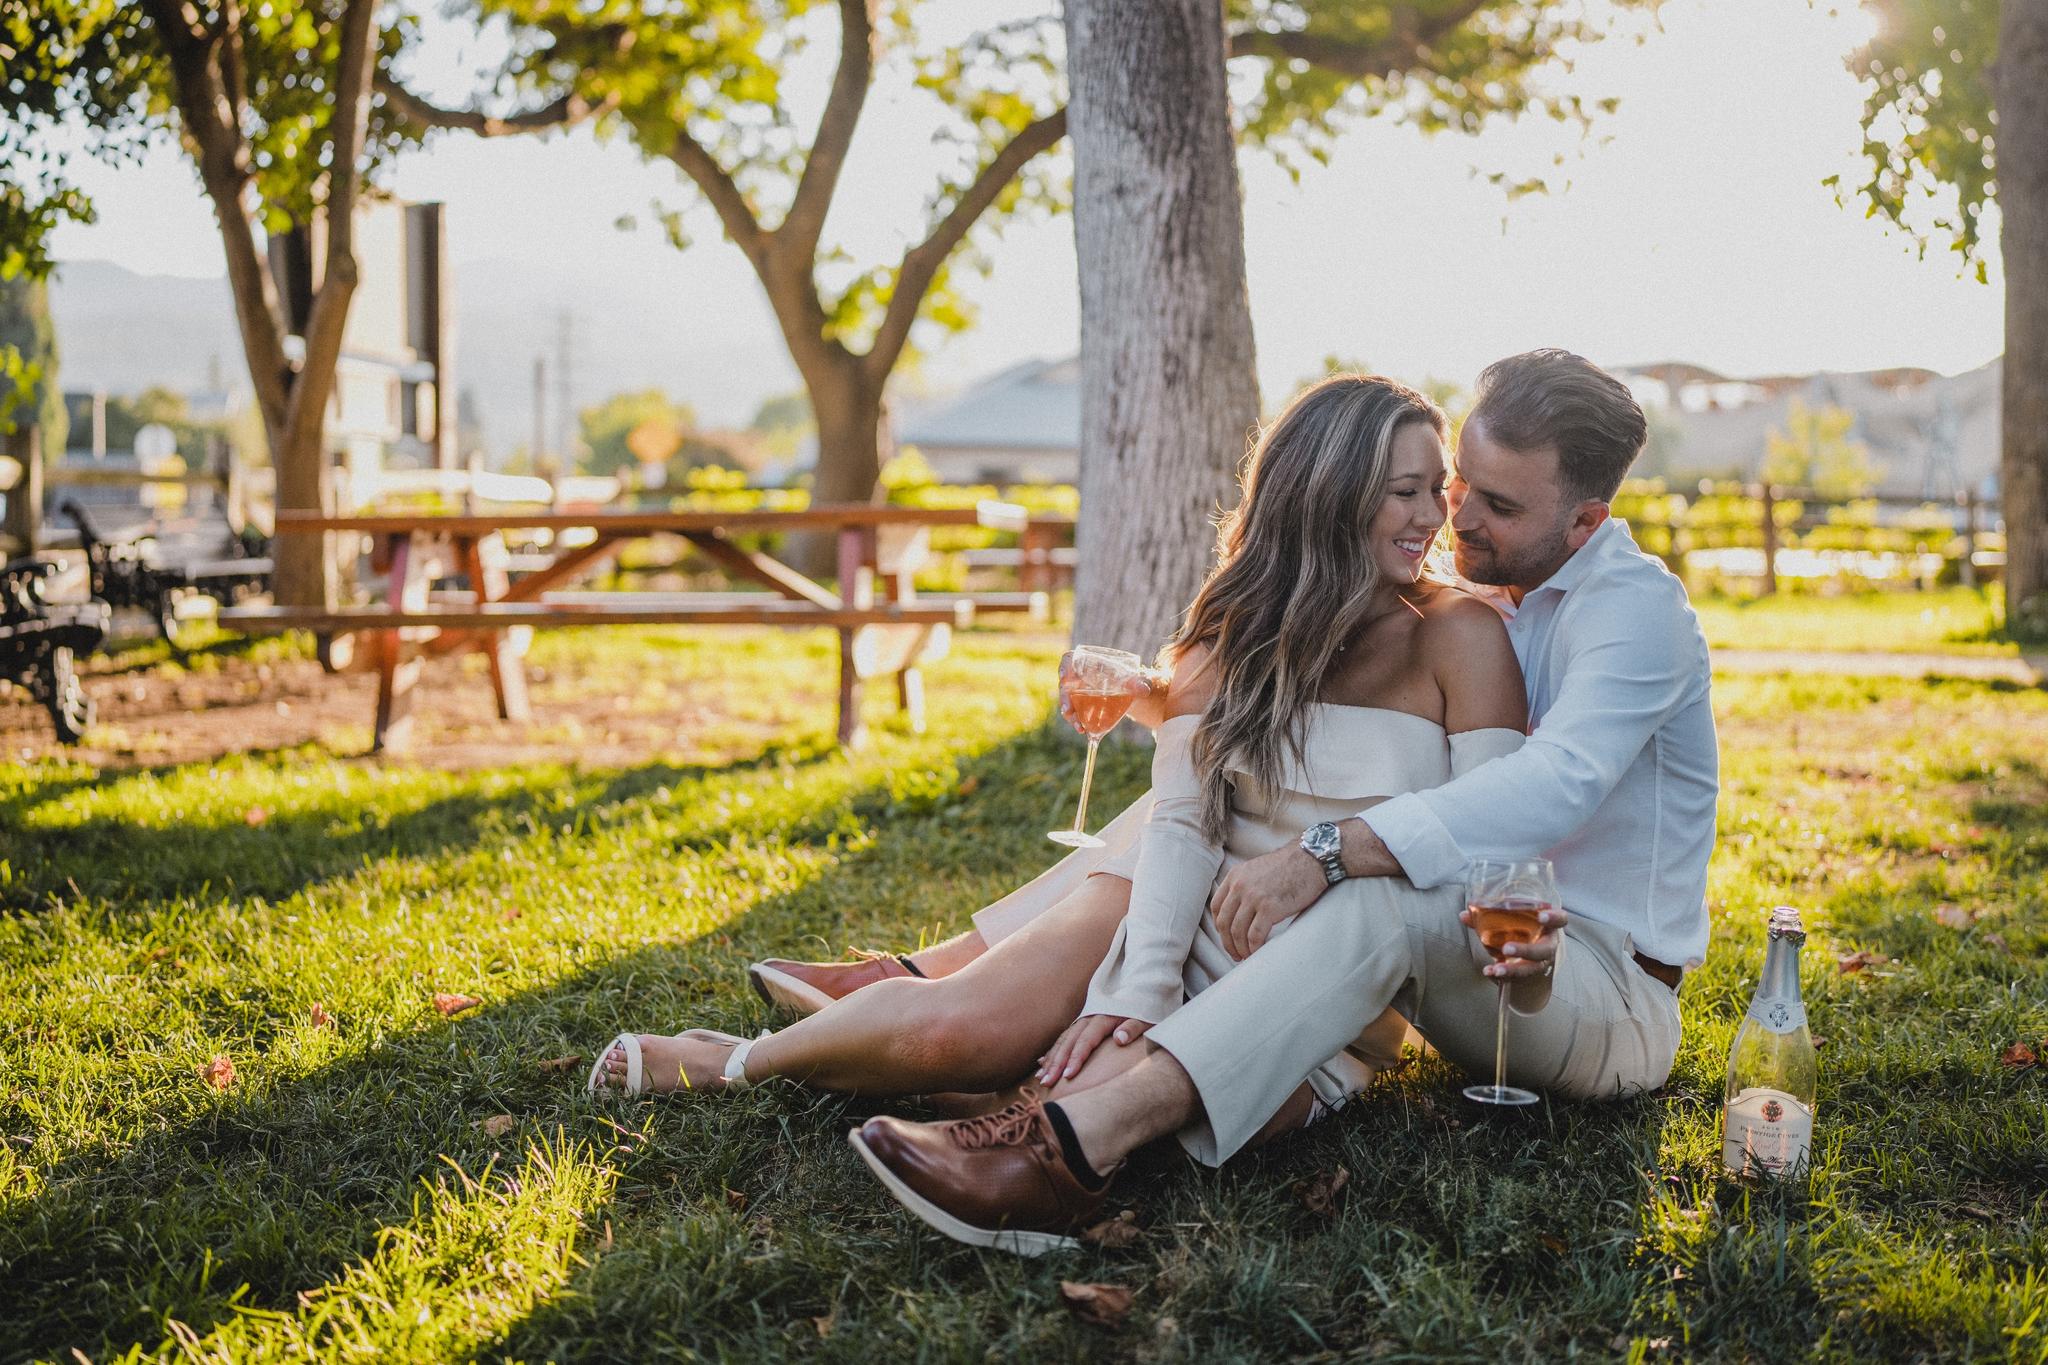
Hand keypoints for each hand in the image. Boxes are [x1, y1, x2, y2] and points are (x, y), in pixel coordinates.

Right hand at [1037, 1014, 1151, 1085]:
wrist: (1141, 990)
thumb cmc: (1145, 1009)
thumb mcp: (1145, 1018)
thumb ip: (1133, 1028)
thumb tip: (1119, 1038)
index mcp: (1104, 1018)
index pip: (1087, 1041)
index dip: (1076, 1058)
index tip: (1068, 1075)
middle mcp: (1089, 1018)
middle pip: (1069, 1042)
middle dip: (1056, 1063)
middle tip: (1047, 1082)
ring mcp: (1083, 1021)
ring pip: (1063, 1041)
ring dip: (1051, 1059)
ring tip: (1041, 1078)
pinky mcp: (1082, 1025)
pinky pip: (1064, 1039)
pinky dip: (1052, 1052)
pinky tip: (1042, 1064)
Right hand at [1058, 652, 1165, 733]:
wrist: (1129, 692)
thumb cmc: (1128, 679)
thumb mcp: (1135, 679)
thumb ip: (1139, 683)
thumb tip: (1144, 690)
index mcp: (1087, 662)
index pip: (1070, 660)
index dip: (1064, 667)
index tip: (1064, 676)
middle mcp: (1078, 677)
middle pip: (1065, 685)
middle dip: (1064, 699)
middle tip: (1068, 709)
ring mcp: (1077, 693)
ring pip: (1067, 702)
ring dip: (1070, 715)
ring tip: (1078, 726)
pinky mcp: (1080, 706)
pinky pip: (1074, 713)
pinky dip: (1077, 722)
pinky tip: (1083, 730)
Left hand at [1211, 845, 1327, 959]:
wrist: (1311, 859)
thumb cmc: (1289, 866)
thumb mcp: (1257, 869)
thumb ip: (1245, 884)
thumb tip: (1240, 909)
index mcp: (1235, 876)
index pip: (1216, 907)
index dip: (1219, 926)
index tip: (1227, 937)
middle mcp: (1240, 886)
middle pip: (1224, 922)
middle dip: (1227, 942)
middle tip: (1235, 954)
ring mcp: (1254, 897)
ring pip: (1237, 932)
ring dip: (1240, 948)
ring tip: (1246, 956)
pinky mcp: (1269, 908)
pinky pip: (1254, 935)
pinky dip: (1253, 948)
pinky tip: (1257, 952)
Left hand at [1463, 904, 1569, 979]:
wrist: (1527, 958)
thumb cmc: (1521, 931)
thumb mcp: (1511, 921)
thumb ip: (1489, 916)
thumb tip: (1464, 914)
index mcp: (1548, 926)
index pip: (1561, 920)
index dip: (1554, 917)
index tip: (1541, 915)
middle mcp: (1548, 945)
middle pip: (1544, 950)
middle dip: (1526, 950)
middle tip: (1507, 948)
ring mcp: (1541, 963)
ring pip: (1531, 969)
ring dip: (1513, 969)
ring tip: (1496, 969)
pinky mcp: (1529, 975)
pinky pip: (1518, 979)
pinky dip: (1503, 976)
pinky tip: (1489, 972)